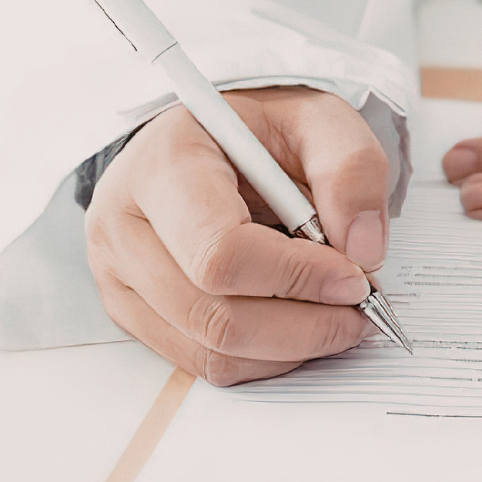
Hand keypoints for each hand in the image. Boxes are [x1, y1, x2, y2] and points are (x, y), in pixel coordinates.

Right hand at [87, 86, 390, 385]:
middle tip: (358, 310)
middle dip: (303, 326)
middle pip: (213, 316)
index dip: (297, 278)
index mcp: (162, 164)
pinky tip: (294, 323)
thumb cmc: (258, 130)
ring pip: (210, 351)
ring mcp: (118, 275)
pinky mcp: (130, 311)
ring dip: (288, 347)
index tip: (354, 278)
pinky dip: (263, 356)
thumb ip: (350, 170)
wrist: (210, 141)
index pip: (221, 252)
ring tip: (332, 316)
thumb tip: (363, 252)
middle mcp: (123, 223)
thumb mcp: (318, 118)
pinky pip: (203, 362)